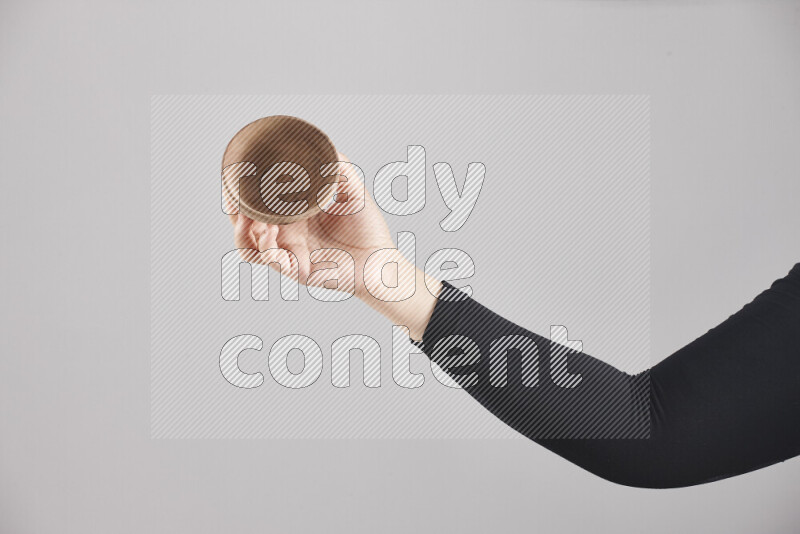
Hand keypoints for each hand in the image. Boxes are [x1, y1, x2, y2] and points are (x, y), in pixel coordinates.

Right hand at [230, 153, 393, 297]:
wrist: (382, 259)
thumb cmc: (368, 228)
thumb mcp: (353, 192)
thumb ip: (341, 169)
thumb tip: (327, 147)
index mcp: (293, 216)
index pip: (258, 204)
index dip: (241, 192)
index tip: (236, 174)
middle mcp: (286, 234)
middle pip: (243, 226)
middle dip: (232, 211)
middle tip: (232, 195)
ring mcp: (289, 253)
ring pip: (248, 246)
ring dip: (242, 231)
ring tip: (247, 216)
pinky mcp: (297, 270)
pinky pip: (271, 261)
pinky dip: (265, 247)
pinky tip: (269, 232)